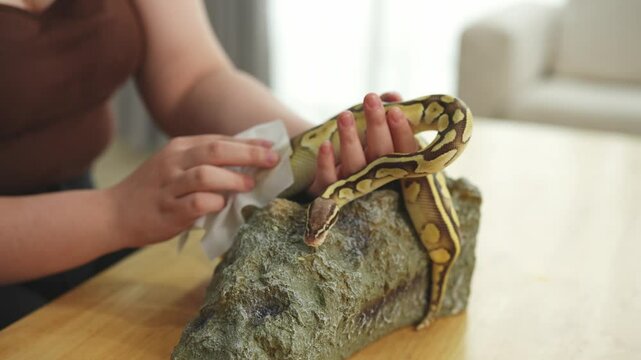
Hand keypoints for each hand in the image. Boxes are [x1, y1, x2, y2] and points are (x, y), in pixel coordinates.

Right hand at [107, 134, 279, 246]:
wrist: (113, 213)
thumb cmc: (153, 191)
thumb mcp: (175, 167)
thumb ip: (204, 163)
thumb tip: (246, 165)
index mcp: (179, 148)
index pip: (219, 140)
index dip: (248, 143)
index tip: (272, 147)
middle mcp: (174, 162)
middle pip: (216, 151)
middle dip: (249, 154)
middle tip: (272, 160)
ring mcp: (169, 186)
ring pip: (205, 174)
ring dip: (232, 179)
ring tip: (250, 184)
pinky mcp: (167, 210)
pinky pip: (195, 203)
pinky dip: (213, 203)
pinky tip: (223, 205)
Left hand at [308, 92, 417, 195]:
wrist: (336, 182)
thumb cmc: (367, 151)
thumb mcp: (380, 133)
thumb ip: (389, 114)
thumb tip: (394, 96)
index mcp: (397, 166)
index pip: (406, 151)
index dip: (401, 132)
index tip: (394, 110)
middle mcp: (379, 179)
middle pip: (380, 155)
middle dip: (376, 126)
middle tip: (370, 98)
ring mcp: (355, 189)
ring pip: (354, 166)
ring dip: (349, 139)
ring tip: (345, 115)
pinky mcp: (330, 192)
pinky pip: (328, 181)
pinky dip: (326, 164)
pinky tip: (325, 145)